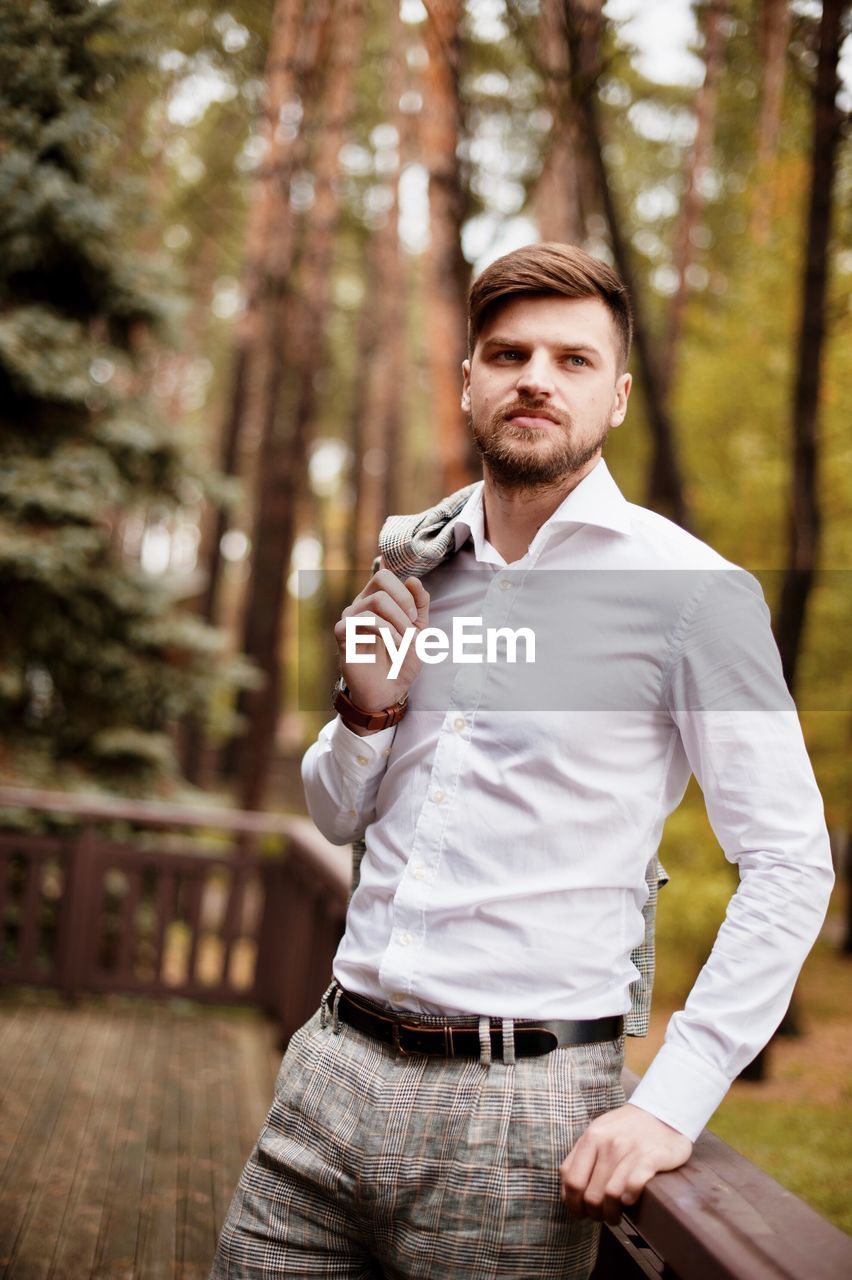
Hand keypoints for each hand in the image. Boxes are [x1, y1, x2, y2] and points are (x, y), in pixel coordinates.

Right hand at [334, 568, 429, 714]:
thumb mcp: (419, 630)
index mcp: (375, 601)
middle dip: (403, 603)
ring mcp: (349, 619)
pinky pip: (360, 620)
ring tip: (404, 642)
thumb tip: (413, 579)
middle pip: (381, 580)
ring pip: (375, 601)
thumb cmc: (401, 660)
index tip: (414, 617)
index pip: (385, 576)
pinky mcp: (343, 635)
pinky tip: (393, 646)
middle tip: (411, 628)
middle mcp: (360, 606)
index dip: (404, 592)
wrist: (390, 691)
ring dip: (397, 622)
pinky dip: (384, 631)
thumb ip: (420, 604)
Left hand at [559, 1103, 691, 1224]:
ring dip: (612, 1213)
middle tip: (602, 1217)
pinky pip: (634, 1183)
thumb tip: (568, 1192)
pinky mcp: (652, 1156)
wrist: (662, 1111)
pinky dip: (630, 1197)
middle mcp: (608, 1143)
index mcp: (591, 1138)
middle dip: (594, 1213)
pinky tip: (630, 1201)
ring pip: (610, 1194)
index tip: (581, 1212)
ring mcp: (630, 1149)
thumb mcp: (598, 1132)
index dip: (573, 1204)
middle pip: (590, 1194)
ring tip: (616, 1216)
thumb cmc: (627, 1128)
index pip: (571, 1181)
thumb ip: (581, 1156)